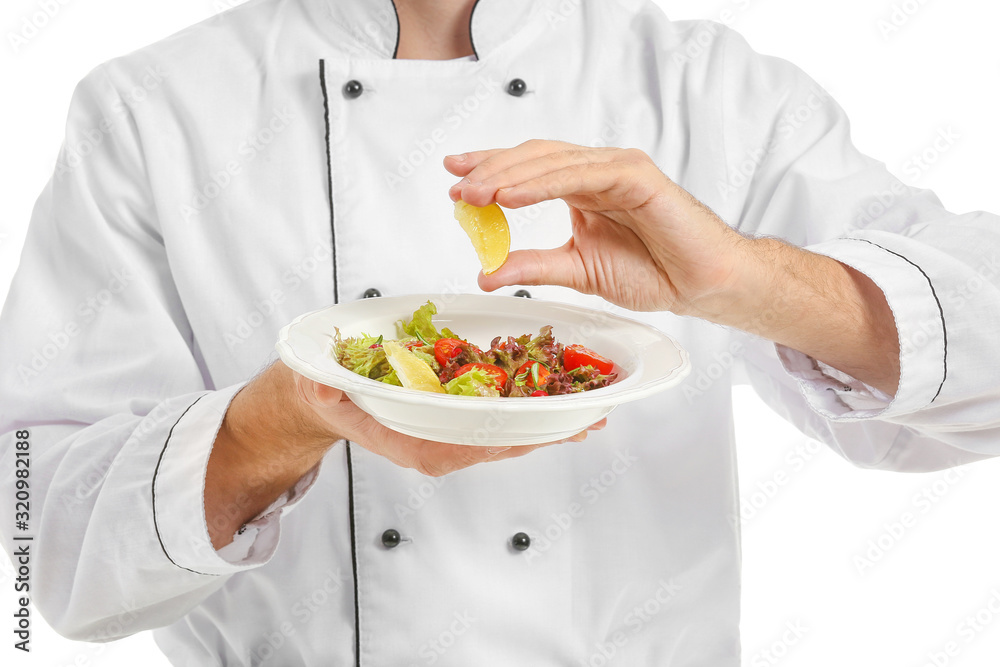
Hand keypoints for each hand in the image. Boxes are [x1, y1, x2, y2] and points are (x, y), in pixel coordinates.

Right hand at [209, 362, 604, 547]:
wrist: (325, 397)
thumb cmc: (327, 392)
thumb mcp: (319, 387)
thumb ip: (322, 388)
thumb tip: (322, 387)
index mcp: (415, 445)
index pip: (472, 444)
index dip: (513, 435)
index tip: (549, 429)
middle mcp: (440, 447)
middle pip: (503, 441)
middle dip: (548, 432)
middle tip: (592, 418)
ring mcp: (451, 437)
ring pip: (508, 433)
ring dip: (549, 423)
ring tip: (590, 410)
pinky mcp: (457, 422)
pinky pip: (500, 419)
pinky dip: (532, 409)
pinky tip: (558, 398)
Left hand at [445, 140, 746, 316]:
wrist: (700, 284)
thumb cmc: (653, 272)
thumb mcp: (576, 271)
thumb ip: (532, 267)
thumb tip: (486, 272)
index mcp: (581, 189)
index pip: (527, 171)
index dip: (489, 171)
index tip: (454, 181)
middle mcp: (595, 172)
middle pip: (533, 159)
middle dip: (490, 170)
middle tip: (457, 186)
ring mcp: (616, 169)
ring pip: (552, 162)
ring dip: (509, 176)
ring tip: (475, 192)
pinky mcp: (636, 175)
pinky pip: (582, 174)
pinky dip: (544, 183)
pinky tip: (513, 195)